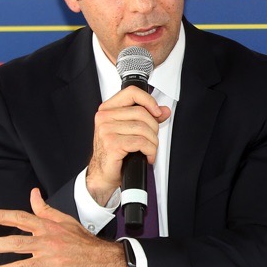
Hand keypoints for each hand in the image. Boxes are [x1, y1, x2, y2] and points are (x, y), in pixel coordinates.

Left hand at [0, 188, 130, 266]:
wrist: (105, 260)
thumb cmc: (84, 241)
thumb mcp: (66, 221)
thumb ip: (46, 210)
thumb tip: (33, 194)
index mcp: (49, 229)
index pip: (22, 219)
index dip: (3, 217)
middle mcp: (47, 244)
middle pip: (16, 242)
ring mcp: (50, 263)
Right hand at [87, 85, 170, 205]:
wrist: (102, 174)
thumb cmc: (114, 152)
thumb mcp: (130, 131)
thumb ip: (147, 118)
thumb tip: (163, 111)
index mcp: (108, 110)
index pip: (131, 93)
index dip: (149, 100)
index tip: (157, 112)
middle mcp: (105, 118)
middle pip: (142, 113)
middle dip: (154, 128)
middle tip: (152, 139)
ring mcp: (106, 130)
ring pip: (143, 129)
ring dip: (153, 142)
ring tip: (149, 149)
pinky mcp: (112, 144)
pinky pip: (141, 142)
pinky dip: (150, 151)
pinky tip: (147, 156)